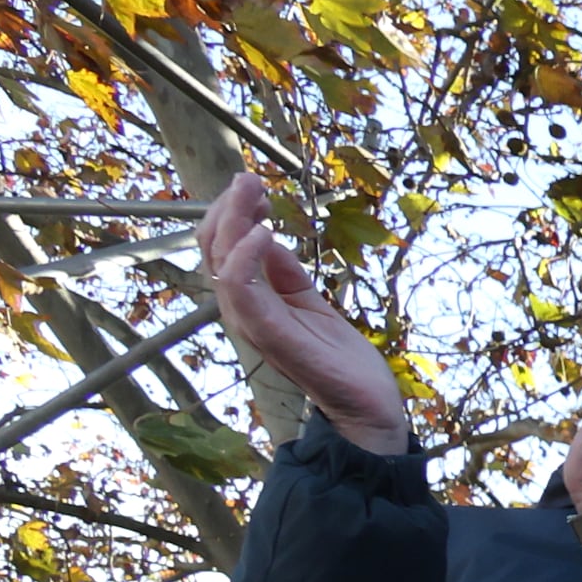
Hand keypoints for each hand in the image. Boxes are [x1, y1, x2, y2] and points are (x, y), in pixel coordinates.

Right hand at [198, 171, 408, 453]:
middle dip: (227, 208)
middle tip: (248, 177)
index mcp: (252, 301)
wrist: (368, 405)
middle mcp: (243, 311)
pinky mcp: (269, 335)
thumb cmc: (340, 357)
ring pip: (221, 261)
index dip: (231, 214)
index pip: (222, 249)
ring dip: (232, 221)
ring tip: (252, 191)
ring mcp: (252, 323)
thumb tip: (264, 234)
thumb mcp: (309, 301)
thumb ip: (285, 273)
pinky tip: (263, 232)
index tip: (252, 184)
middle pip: (213, 249)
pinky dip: (245, 257)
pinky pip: (240, 289)